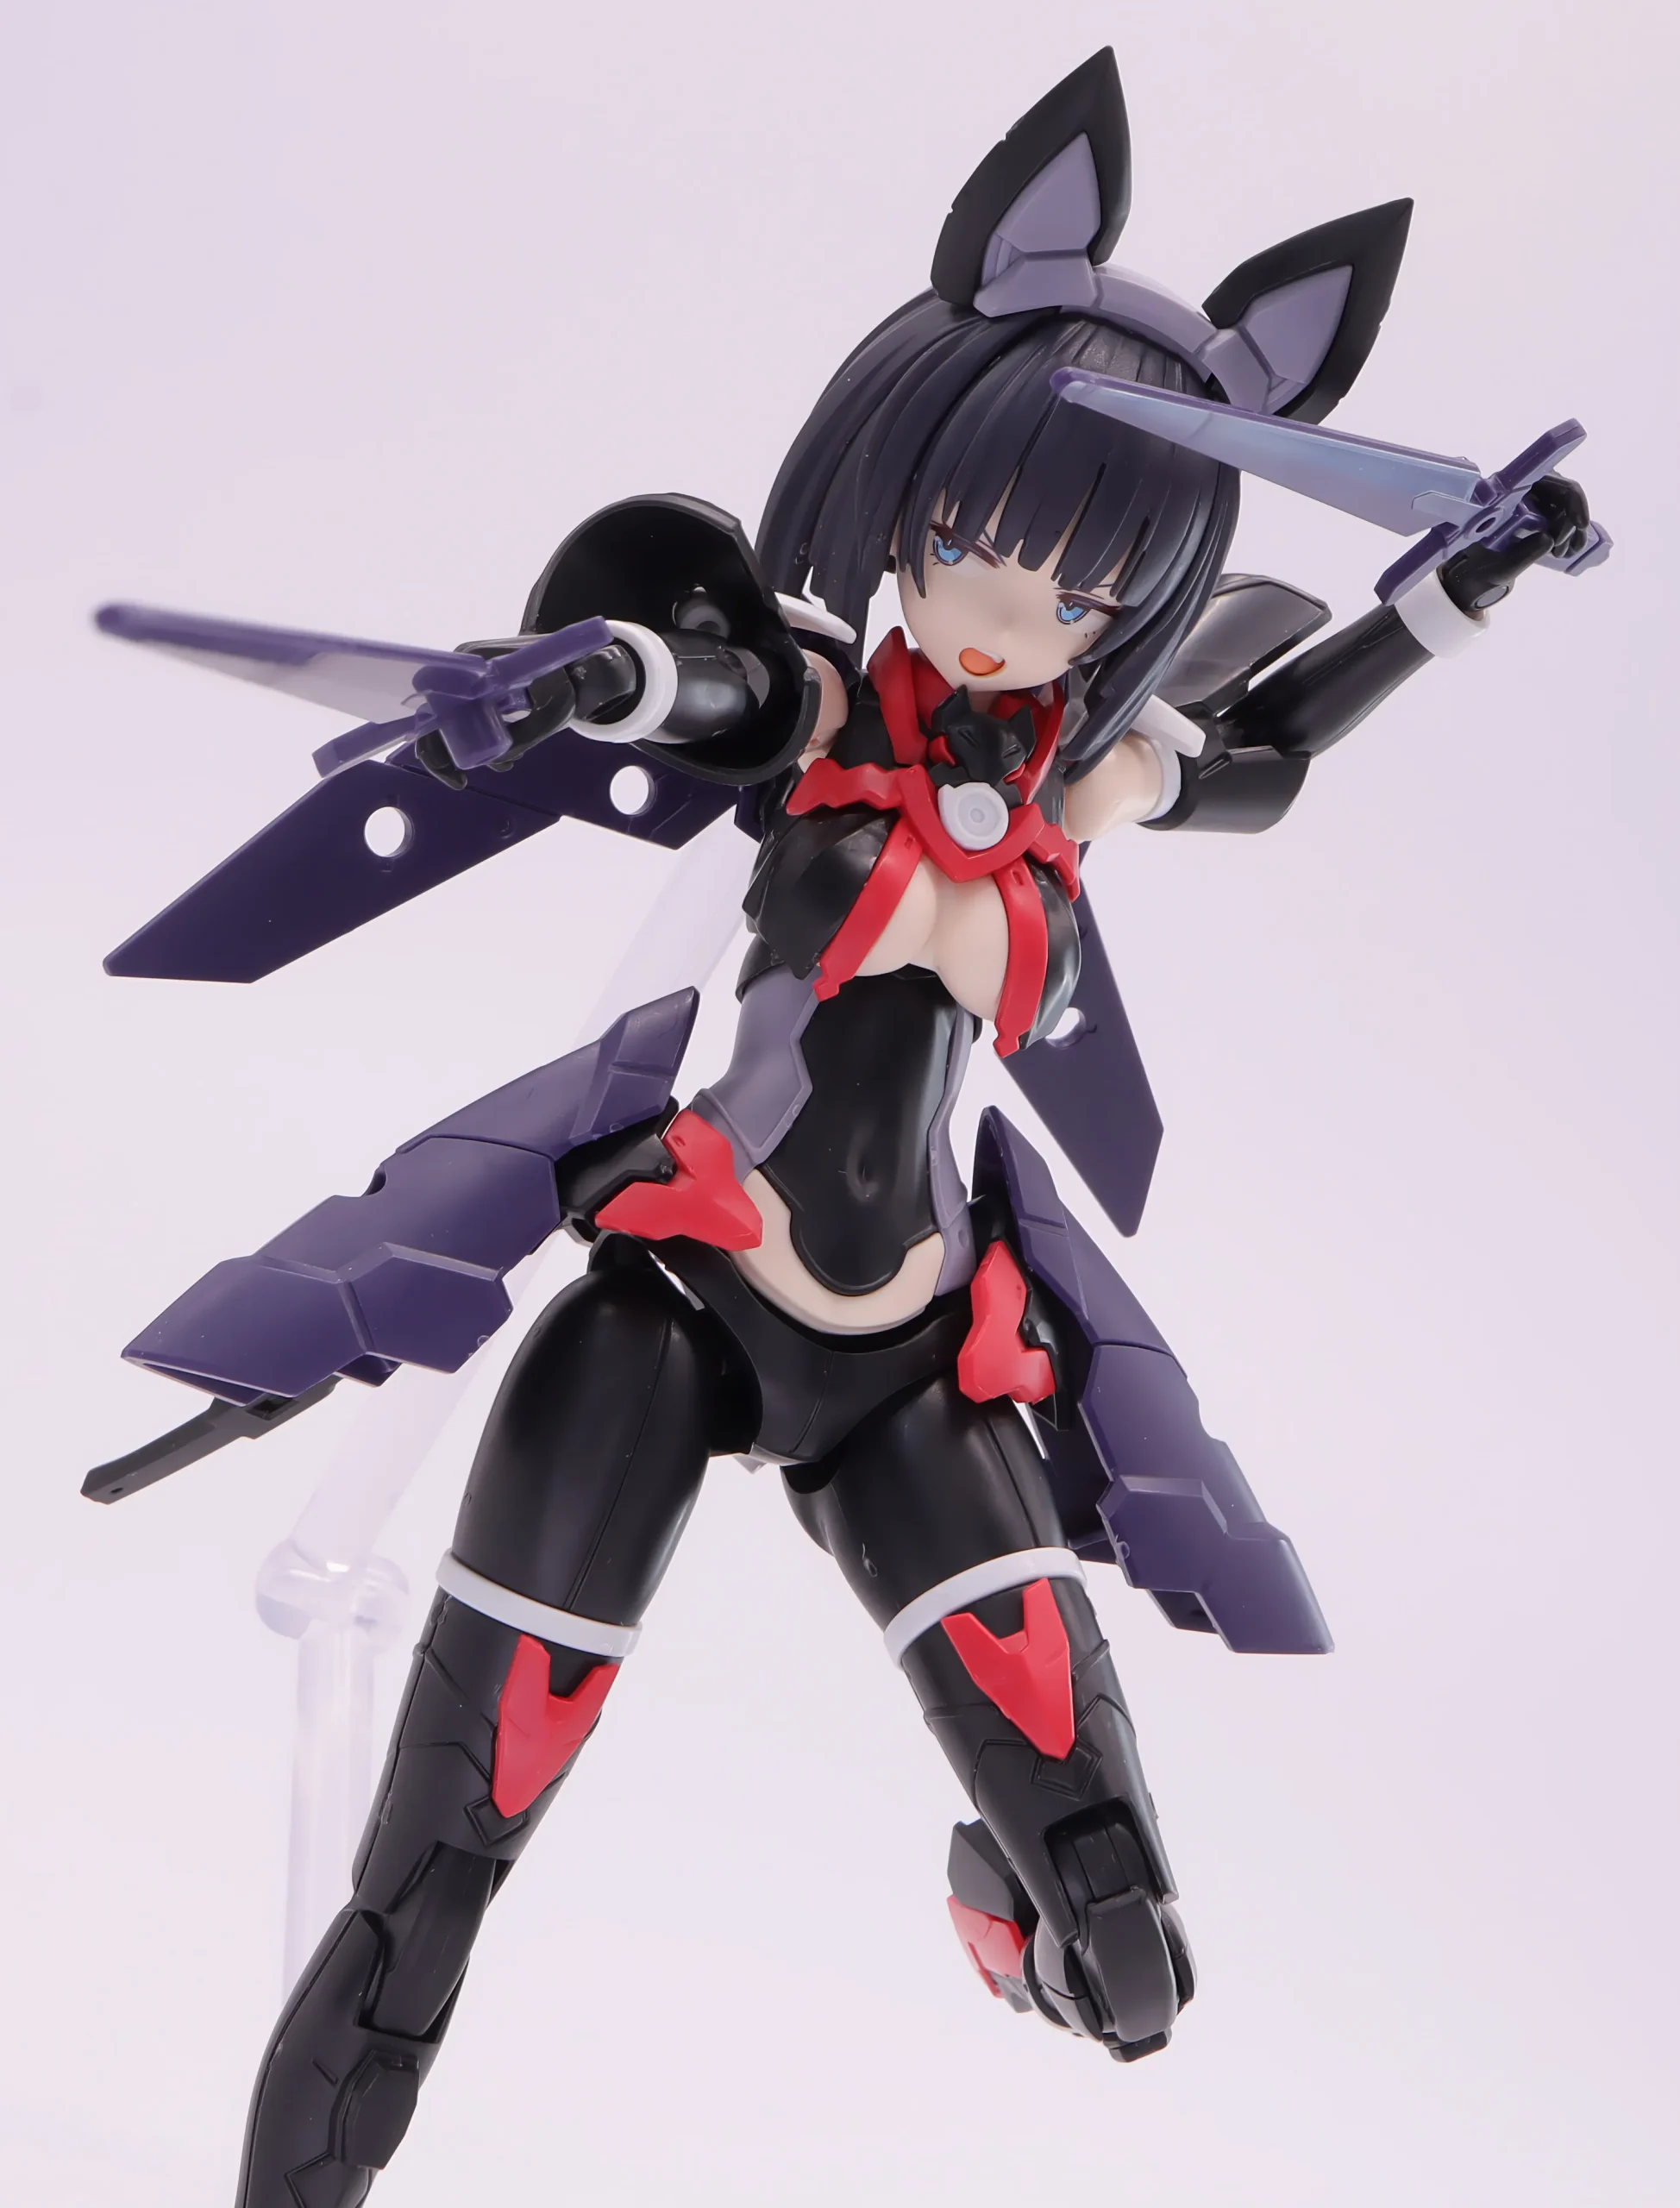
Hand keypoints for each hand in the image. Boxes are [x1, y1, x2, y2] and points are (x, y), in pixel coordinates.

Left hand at [1439, 474, 1591, 611]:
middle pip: (1563, 494)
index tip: (1580, 524)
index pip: (1550, 482)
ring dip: (1572, 530)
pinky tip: (1567, 551)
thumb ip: (1523, 554)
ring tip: (1563, 553)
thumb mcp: (1502, 565)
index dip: (1571, 499)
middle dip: (1572, 522)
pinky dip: (1570, 533)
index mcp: (1509, 493)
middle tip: (1563, 550)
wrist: (1475, 573)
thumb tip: (1548, 539)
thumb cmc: (1484, 566)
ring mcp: (1533, 499)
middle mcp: (1523, 489)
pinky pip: (1563, 516)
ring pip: (1566, 506)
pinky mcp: (1539, 511)